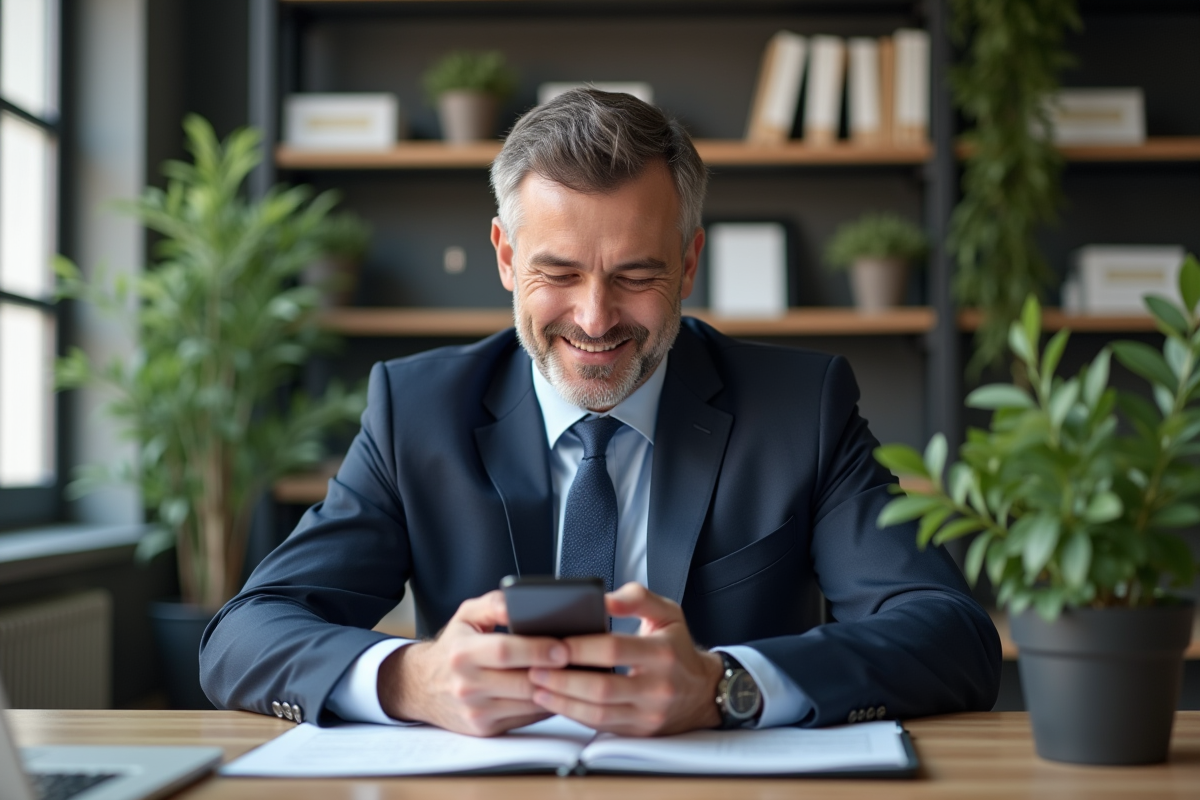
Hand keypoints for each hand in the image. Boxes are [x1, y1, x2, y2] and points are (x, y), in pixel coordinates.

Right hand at [377, 590, 568, 735]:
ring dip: (556, 690)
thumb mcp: (465, 616)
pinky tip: (558, 690)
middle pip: (522, 681)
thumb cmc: (453, 647)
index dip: (537, 649)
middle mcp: (466, 685)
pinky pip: (526, 718)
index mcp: (462, 652)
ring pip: (528, 703)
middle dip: (556, 672)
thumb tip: (516, 600)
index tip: (563, 647)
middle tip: (582, 662)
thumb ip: (493, 603)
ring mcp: (476, 710)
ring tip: (576, 674)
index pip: (505, 651)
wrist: (421, 686)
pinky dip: (546, 705)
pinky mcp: (485, 729)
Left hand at [527, 582, 723, 735]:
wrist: (704, 692)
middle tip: (535, 668)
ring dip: (562, 701)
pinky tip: (554, 702)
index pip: (615, 649)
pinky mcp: (639, 731)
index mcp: (663, 652)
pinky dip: (574, 715)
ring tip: (536, 687)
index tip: (554, 642)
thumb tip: (604, 599)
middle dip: (563, 679)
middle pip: (602, 687)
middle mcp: (658, 687)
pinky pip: (601, 726)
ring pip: (598, 713)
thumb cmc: (678, 648)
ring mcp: (648, 713)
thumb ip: (637, 598)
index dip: (581, 648)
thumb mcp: (668, 613)